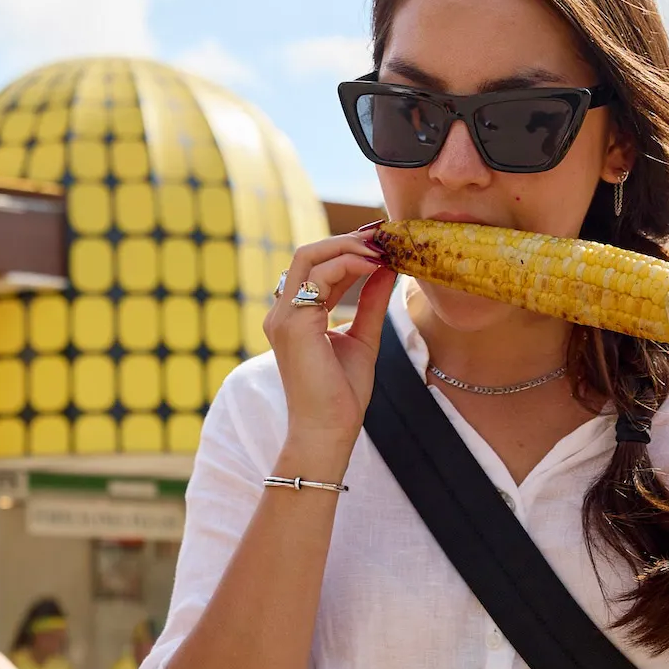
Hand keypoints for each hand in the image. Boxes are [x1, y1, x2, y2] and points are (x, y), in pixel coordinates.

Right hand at [264, 232, 398, 466]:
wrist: (329, 430)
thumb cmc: (341, 395)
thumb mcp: (363, 338)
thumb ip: (370, 303)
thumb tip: (388, 270)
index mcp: (293, 317)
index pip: (315, 268)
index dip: (347, 250)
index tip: (381, 244)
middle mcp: (281, 313)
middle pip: (308, 254)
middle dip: (347, 240)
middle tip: (384, 237)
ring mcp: (283, 316)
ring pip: (310, 256)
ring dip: (349, 247)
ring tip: (382, 250)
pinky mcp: (293, 323)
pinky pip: (320, 276)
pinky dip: (349, 264)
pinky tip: (375, 267)